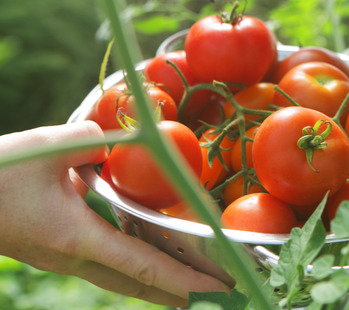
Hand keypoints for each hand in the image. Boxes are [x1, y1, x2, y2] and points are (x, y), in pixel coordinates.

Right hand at [0, 121, 230, 306]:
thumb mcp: (45, 147)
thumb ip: (92, 140)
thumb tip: (123, 139)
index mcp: (77, 238)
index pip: (145, 267)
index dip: (185, 281)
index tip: (217, 291)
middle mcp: (74, 257)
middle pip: (139, 285)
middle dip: (180, 294)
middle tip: (219, 297)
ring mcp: (63, 259)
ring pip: (121, 280)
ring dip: (158, 285)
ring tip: (191, 287)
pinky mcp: (55, 251)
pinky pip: (106, 266)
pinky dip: (134, 270)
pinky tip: (147, 258)